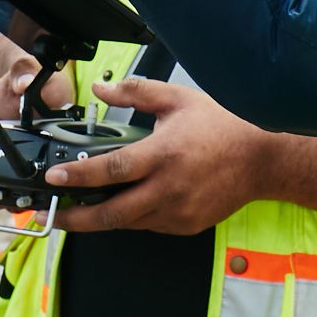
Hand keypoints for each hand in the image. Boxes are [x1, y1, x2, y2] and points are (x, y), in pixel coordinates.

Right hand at [0, 35, 76, 195]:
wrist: (37, 85)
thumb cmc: (23, 78)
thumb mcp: (24, 71)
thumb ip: (22, 71)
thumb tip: (23, 82)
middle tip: (0, 200)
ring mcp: (0, 161)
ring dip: (1, 201)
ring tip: (19, 200)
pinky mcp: (20, 169)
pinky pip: (12, 191)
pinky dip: (18, 198)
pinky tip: (33, 196)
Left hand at [39, 77, 271, 234]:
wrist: (263, 159)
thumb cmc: (223, 127)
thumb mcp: (178, 99)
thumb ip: (135, 93)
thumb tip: (101, 90)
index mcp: (164, 154)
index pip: (112, 170)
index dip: (79, 177)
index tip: (55, 180)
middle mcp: (169, 188)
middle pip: (112, 213)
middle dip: (77, 218)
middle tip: (53, 215)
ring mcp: (178, 211)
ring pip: (129, 223)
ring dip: (102, 218)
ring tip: (80, 210)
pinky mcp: (186, 225)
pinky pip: (149, 225)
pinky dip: (132, 217)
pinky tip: (125, 204)